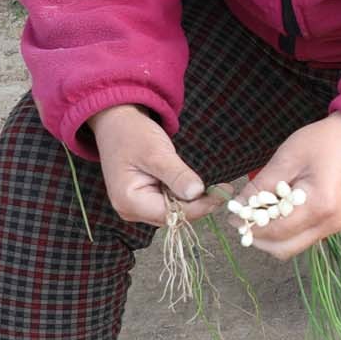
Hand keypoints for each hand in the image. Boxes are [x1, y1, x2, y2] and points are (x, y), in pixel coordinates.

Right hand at [88, 104, 211, 225]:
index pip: (172, 214)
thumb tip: (197, 193)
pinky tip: (195, 185)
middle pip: (173, 216)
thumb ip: (176, 174)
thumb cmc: (132, 134)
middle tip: (223, 189)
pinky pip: (169, 203)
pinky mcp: (144, 201)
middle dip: (198, 204)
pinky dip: (184, 195)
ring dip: (193, 201)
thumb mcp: (156, 152)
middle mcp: (130, 210)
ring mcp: (136, 207)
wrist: (116, 123)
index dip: (200, 206)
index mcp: (129, 202)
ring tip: (214, 187)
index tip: (223, 193)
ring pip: (173, 212)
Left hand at [230, 113, 340, 261]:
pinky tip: (277, 213)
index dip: (250, 227)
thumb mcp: (287, 158)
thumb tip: (238, 208)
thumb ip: (261, 186)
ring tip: (259, 216)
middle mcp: (330, 223)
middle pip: (285, 249)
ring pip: (294, 247)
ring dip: (272, 237)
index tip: (232, 218)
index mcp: (319, 206)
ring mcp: (335, 227)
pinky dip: (286, 232)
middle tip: (243, 220)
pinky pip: (304, 237)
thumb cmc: (324, 142)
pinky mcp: (335, 225)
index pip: (276, 231)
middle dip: (260, 239)